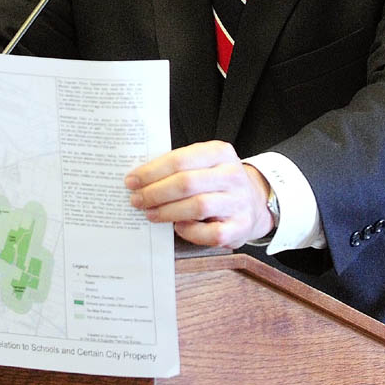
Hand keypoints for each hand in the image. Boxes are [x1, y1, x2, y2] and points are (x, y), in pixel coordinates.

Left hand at [124, 140, 272, 247]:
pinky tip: (178, 227)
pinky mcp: (241, 226)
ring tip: (150, 213)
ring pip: (197, 206)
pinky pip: (211, 233)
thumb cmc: (216, 180)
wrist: (253, 199)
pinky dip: (191, 231)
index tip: (132, 180)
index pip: (180, 159)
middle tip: (136, 199)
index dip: (152, 171)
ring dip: (167, 212)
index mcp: (220, 152)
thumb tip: (139, 178)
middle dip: (155, 192)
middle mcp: (232, 174)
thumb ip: (178, 166)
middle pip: (186, 183)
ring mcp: (238, 201)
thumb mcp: (203, 162)